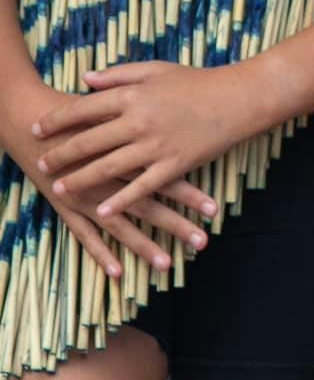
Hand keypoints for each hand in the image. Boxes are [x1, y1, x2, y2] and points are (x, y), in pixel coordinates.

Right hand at [3, 81, 216, 278]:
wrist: (33, 122)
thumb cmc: (80, 113)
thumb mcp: (116, 108)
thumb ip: (146, 118)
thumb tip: (186, 126)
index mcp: (125, 156)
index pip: (164, 178)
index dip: (190, 194)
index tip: (215, 209)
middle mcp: (107, 181)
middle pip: (147, 206)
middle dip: (176, 225)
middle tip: (202, 242)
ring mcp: (85, 198)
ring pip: (120, 227)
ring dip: (144, 246)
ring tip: (167, 264)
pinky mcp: (66, 207)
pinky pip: (84, 235)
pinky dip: (99, 253)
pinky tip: (117, 272)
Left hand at [33, 61, 252, 222]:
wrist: (239, 98)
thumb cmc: (198, 81)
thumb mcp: (156, 70)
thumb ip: (118, 75)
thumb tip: (84, 79)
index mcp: (133, 96)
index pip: (83, 108)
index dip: (57, 120)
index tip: (37, 130)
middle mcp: (140, 121)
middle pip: (89, 142)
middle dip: (60, 155)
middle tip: (41, 165)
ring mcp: (157, 145)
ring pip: (108, 167)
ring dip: (80, 180)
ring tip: (60, 189)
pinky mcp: (175, 164)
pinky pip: (142, 187)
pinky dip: (121, 201)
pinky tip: (103, 210)